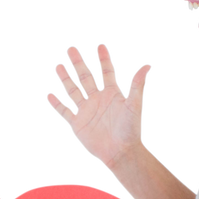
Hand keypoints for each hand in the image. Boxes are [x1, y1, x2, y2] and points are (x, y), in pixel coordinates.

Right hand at [46, 42, 152, 172]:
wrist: (121, 153)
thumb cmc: (131, 130)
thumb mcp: (135, 105)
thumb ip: (138, 84)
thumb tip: (148, 64)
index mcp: (113, 93)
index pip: (107, 71)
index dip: (103, 58)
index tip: (99, 45)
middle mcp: (98, 98)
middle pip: (85, 76)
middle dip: (78, 62)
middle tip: (70, 47)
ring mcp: (86, 110)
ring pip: (72, 90)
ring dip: (65, 78)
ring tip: (57, 65)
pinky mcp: (77, 123)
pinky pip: (63, 112)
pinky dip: (56, 104)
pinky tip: (49, 94)